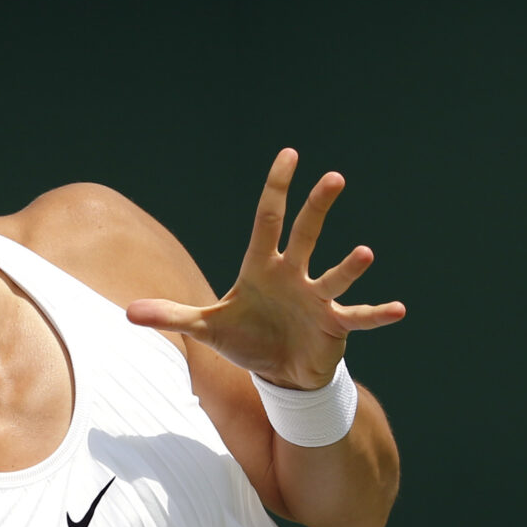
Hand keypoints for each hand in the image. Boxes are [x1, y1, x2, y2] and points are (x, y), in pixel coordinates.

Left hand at [126, 149, 405, 390]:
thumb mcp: (206, 328)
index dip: (276, 188)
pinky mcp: (334, 326)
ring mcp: (317, 298)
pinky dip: (377, 315)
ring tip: (363, 253)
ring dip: (348, 267)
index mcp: (262, 267)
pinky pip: (359, 317)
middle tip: (332, 178)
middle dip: (316, 208)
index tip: (289, 155)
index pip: (268, 220)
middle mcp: (293, 275)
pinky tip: (399, 309)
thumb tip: (127, 313)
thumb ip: (171, 316)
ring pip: (334, 276)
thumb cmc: (246, 338)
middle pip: (305, 235)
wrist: (277, 371)